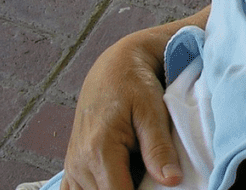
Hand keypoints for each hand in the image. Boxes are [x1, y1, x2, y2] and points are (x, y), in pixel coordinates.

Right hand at [60, 34, 182, 189]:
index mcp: (99, 150)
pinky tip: (121, 176)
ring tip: (141, 171)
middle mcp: (80, 162)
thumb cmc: (135, 84)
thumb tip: (171, 181)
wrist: (114, 67)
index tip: (160, 186)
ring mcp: (74, 166)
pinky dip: (100, 188)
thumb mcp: (153, 112)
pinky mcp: (74, 166)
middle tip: (153, 173)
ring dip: (118, 188)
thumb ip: (159, 148)